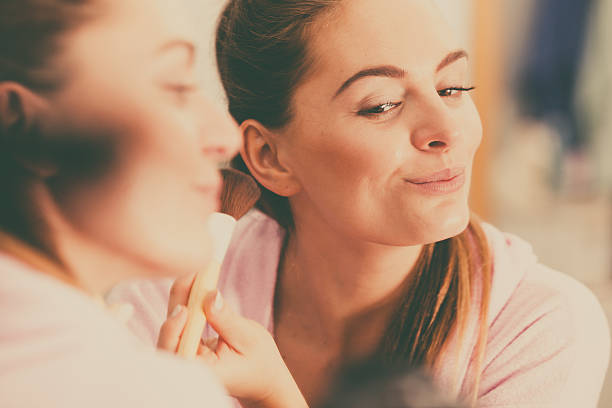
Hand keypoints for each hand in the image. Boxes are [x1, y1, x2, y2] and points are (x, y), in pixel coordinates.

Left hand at [158, 275, 307, 407]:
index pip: (176, 354)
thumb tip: (210, 296)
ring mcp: (185, 353)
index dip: (173, 331)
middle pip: (169, 333)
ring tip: (198, 273)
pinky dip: (187, 299)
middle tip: (194, 274)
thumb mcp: (248, 338)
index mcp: (202, 372)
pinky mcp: (187, 341)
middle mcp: (188, 365)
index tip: (184, 308)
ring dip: (182, 296)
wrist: (263, 376)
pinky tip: (197, 282)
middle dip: (178, 301)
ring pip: (173, 322)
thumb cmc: (259, 362)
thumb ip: (226, 319)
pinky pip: (181, 319)